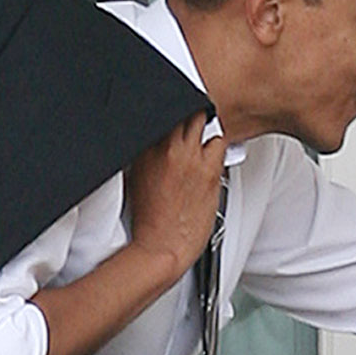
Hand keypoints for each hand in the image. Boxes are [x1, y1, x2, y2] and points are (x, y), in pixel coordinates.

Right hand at [123, 113, 225, 273]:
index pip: (160, 112)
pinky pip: (219, 141)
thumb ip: (147, 154)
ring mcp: (190, 158)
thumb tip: (156, 140)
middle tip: (191, 117)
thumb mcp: (136, 178)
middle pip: (183, 109)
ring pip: (202, 119)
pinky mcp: (209, 170)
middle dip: (188, 110)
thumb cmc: (150, 219)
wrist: (161, 246)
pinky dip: (217, 143)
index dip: (169, 109)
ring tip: (202, 135)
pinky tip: (213, 151)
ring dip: (203, 124)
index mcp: (144, 149)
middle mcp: (167, 149)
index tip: (173, 111)